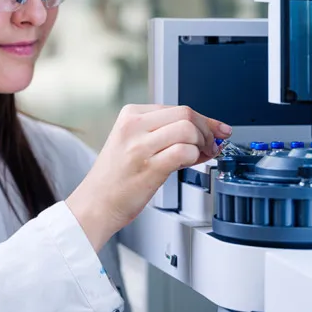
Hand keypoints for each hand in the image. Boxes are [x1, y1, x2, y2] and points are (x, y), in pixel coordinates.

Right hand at [66, 104, 231, 250]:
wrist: (95, 204)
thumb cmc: (115, 178)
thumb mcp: (133, 144)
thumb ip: (164, 134)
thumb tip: (206, 132)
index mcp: (130, 115)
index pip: (177, 107)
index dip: (203, 120)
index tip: (216, 129)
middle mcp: (134, 126)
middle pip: (186, 114)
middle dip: (207, 129)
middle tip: (212, 144)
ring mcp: (140, 146)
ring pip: (188, 129)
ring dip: (202, 144)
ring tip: (200, 156)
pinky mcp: (149, 167)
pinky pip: (184, 151)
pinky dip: (195, 157)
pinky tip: (189, 165)